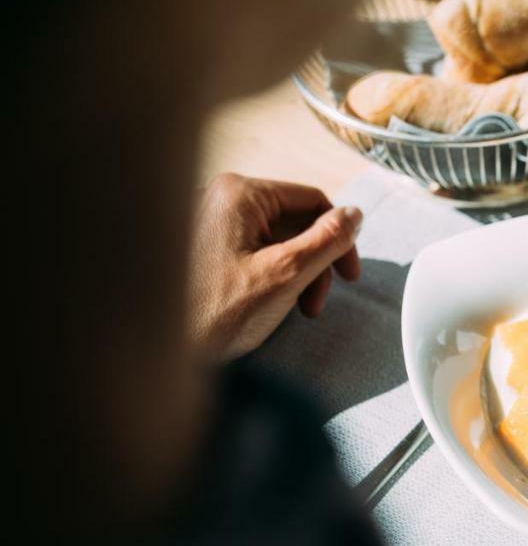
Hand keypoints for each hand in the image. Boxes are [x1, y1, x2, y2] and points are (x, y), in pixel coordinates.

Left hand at [189, 174, 361, 361]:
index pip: (313, 202)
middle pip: (294, 222)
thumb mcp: (286, 274)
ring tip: (293, 310)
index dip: (340, 239)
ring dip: (295, 275)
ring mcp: (206, 222)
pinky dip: (270, 277)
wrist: (155, 352)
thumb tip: (355, 215)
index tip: (349, 277)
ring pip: (275, 240)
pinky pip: (252, 252)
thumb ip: (328, 240)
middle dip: (314, 264)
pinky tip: (268, 305)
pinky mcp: (200, 248)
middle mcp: (219, 198)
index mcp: (239, 194)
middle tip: (316, 304)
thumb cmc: (213, 314)